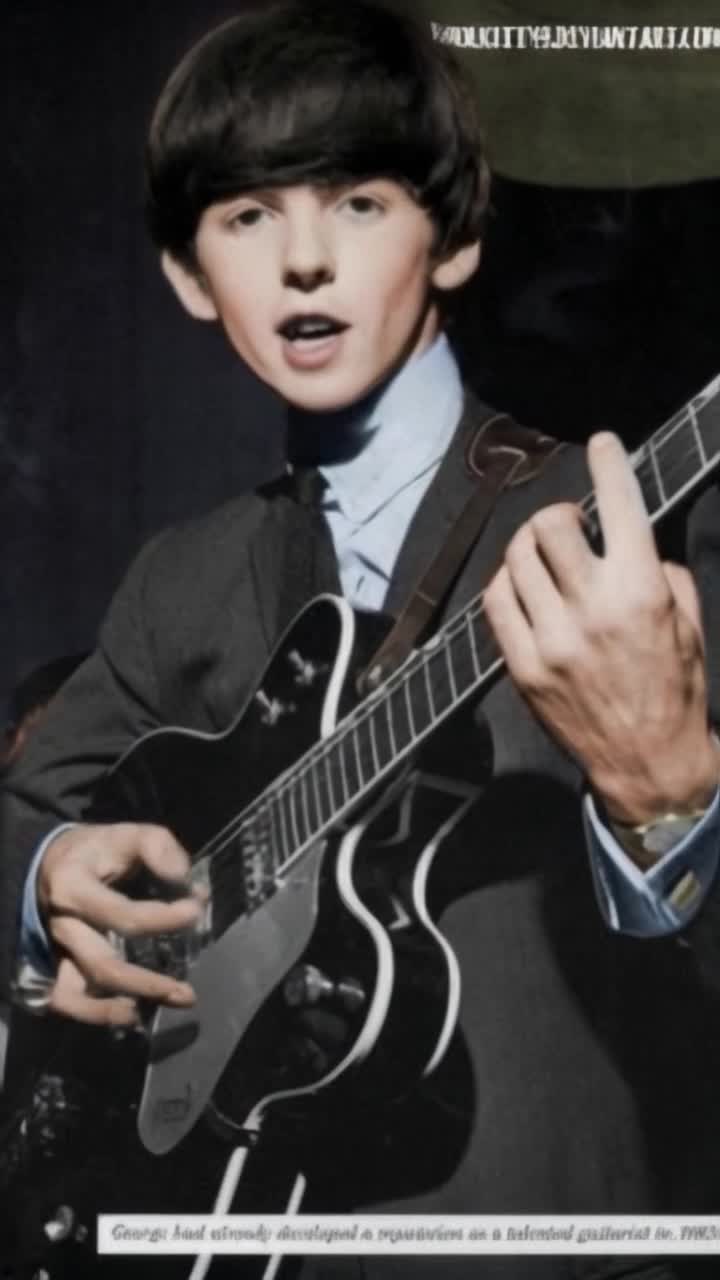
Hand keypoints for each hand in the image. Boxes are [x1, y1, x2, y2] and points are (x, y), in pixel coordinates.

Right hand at [37, 823, 200, 1025]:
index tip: (196, 909)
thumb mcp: (126, 835)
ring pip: (79, 993)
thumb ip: (157, 847)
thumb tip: (183, 878)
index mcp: (73, 888)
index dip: (164, 918)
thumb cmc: (96, 852)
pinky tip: (131, 1015)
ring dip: (123, 1008)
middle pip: (103, 965)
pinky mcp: (52, 968)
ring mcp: (53, 951)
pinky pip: (65, 1002)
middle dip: (148, 982)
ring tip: (167, 1006)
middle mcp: (60, 925)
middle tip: (188, 991)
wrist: (51, 863)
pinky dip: (96, 1014)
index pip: (122, 915)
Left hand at [484, 432, 719, 823]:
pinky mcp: (522, 666)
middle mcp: (592, 610)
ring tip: (547, 556)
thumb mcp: (688, 623)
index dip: (609, 463)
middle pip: (551, 526)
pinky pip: (496, 601)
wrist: (647, 764)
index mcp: (641, 593)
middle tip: (571, 524)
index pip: (620, 507)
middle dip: (560, 513)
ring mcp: (551, 640)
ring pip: (517, 559)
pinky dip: (508, 582)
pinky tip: (526, 587)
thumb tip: (630, 536)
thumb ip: (661, 571)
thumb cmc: (673, 691)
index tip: (603, 443)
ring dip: (531, 545)